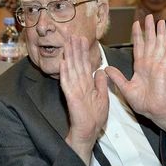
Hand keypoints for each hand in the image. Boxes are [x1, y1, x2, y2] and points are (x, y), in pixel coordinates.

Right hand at [61, 36, 108, 165]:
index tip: (82, 39)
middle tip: (73, 35)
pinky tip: (63, 63)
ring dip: (69, 56)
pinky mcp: (71, 97)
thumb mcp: (102, 97)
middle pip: (76, 63)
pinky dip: (65, 73)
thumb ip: (100, 83)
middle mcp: (78, 84)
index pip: (83, 64)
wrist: (89, 131)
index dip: (83, 52)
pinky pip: (67, 83)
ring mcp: (73, 90)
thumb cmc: (94, 117)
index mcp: (86, 84)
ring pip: (71, 69)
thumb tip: (100, 71)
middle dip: (75, 49)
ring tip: (68, 43)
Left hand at [105, 14, 165, 143]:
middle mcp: (149, 64)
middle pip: (150, 42)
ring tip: (161, 21)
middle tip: (150, 16)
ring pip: (159, 45)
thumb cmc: (141, 101)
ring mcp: (158, 66)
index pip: (138, 47)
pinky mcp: (164, 71)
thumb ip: (116, 77)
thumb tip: (105, 68)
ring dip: (160, 33)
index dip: (137, 35)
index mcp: (140, 67)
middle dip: (149, 29)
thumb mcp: (124, 88)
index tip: (136, 23)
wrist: (153, 111)